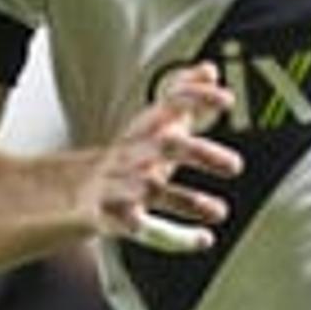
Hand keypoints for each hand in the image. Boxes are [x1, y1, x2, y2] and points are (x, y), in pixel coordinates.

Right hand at [93, 64, 243, 255]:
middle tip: (234, 166)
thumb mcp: (153, 122)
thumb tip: (208, 69)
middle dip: (201, 154)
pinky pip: (149, 231)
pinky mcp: (121, 218)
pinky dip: (177, 239)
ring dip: (190, 202)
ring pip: (157, 193)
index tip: (227, 99)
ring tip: (219, 211)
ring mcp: (127, 187)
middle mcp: (137, 154)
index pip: (171, 103)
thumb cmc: (129, 155)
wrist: (75, 190)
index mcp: (146, 129)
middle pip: (167, 147)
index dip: (198, 97)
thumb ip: (184, 94)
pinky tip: (202, 240)